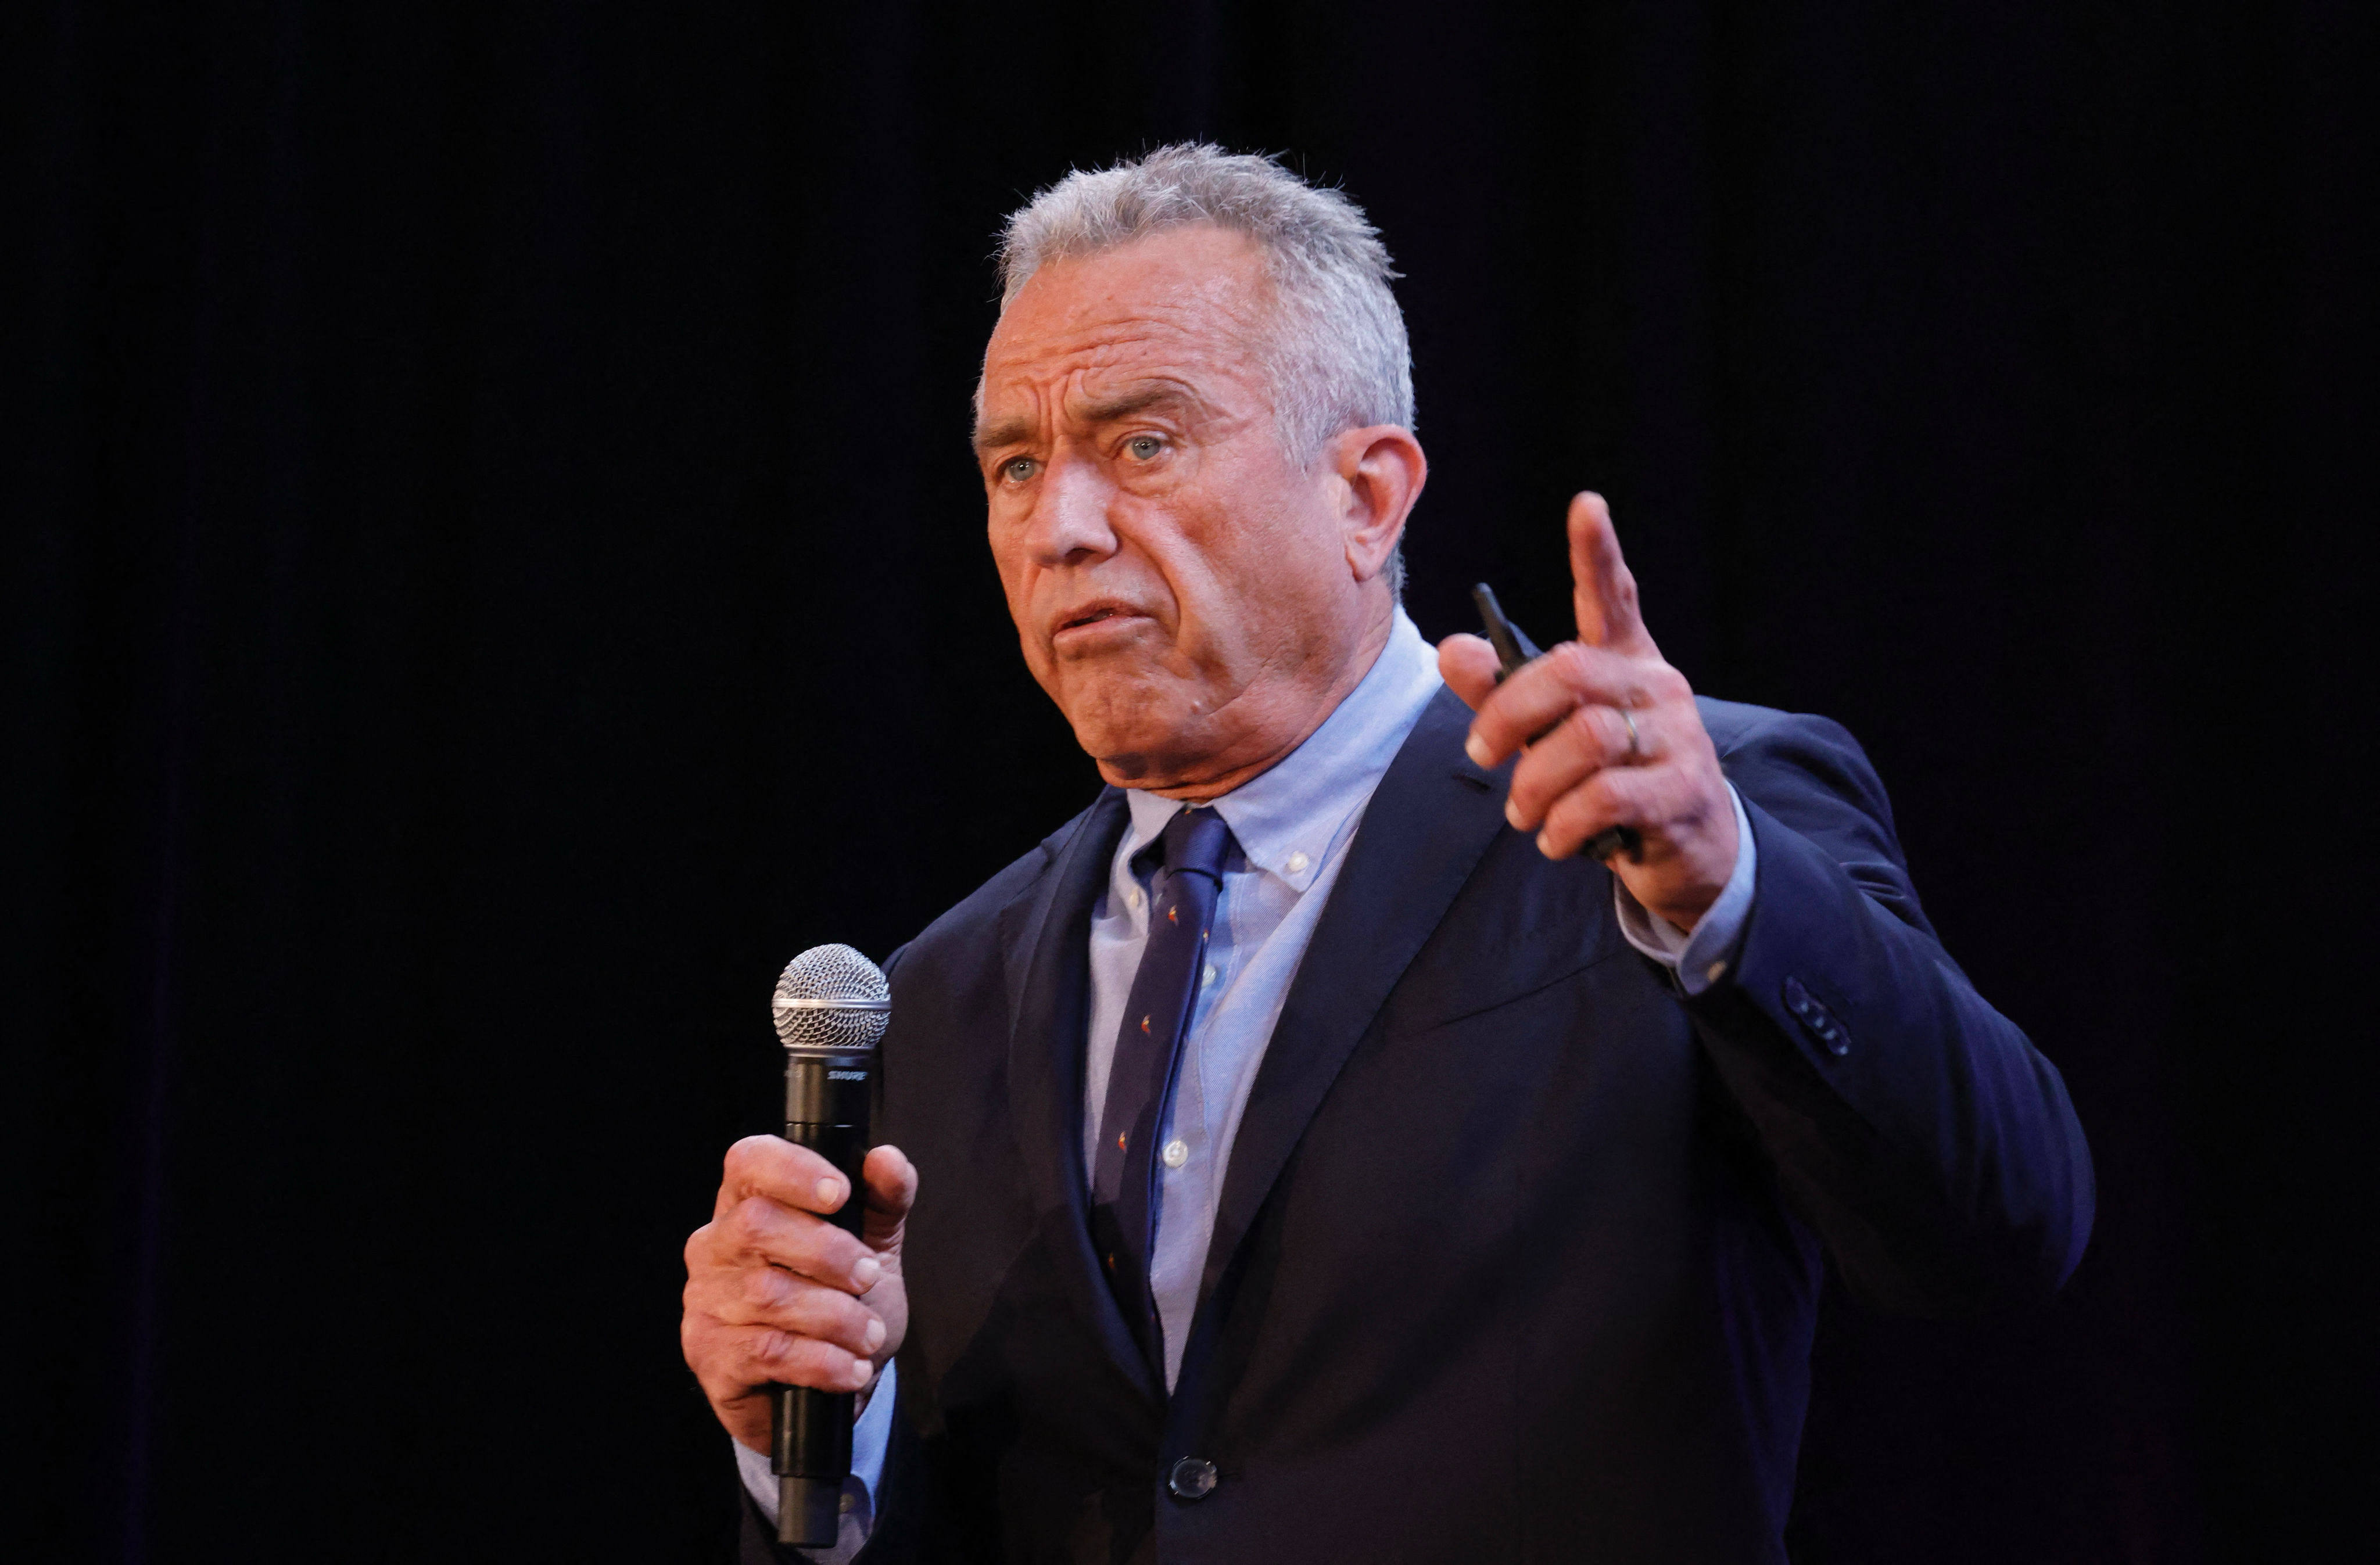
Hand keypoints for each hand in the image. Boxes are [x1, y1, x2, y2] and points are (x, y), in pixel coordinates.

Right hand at [681, 1138, 917, 1454]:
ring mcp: (705, 1302)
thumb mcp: (873, 1245)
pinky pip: (768, 1351)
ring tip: (870, 1334)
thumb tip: (887, 1160)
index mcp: (748, 1202)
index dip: (793, 1170)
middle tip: (869, 1276)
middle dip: (827, 1251)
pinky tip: (850, 1367)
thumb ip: (884, 1200)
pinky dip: (822, 1361)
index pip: (749, 1161)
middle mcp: (715, 1246)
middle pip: (757, 1225)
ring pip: (768, 1294)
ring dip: (835, 1316)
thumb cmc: (839, 1299)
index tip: (840, 1193)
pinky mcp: (710, 1356)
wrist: (823, 1390)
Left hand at [1439, 492, 1738, 930]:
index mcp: (1626, 662)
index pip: (1614, 596)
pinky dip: (1564, 824)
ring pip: (1586, 738)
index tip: (1586, 505)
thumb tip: (1450, 650)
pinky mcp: (1682, 791)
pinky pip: (1605, 797)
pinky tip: (1556, 839)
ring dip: (1534, 784)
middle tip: (1480, 755)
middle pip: (1570, 672)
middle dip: (1508, 715)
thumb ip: (1503, 694)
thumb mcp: (1554, 735)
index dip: (1598, 553)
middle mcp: (1656, 687)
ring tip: (1523, 813)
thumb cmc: (1614, 780)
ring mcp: (1676, 738)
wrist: (1691, 849)